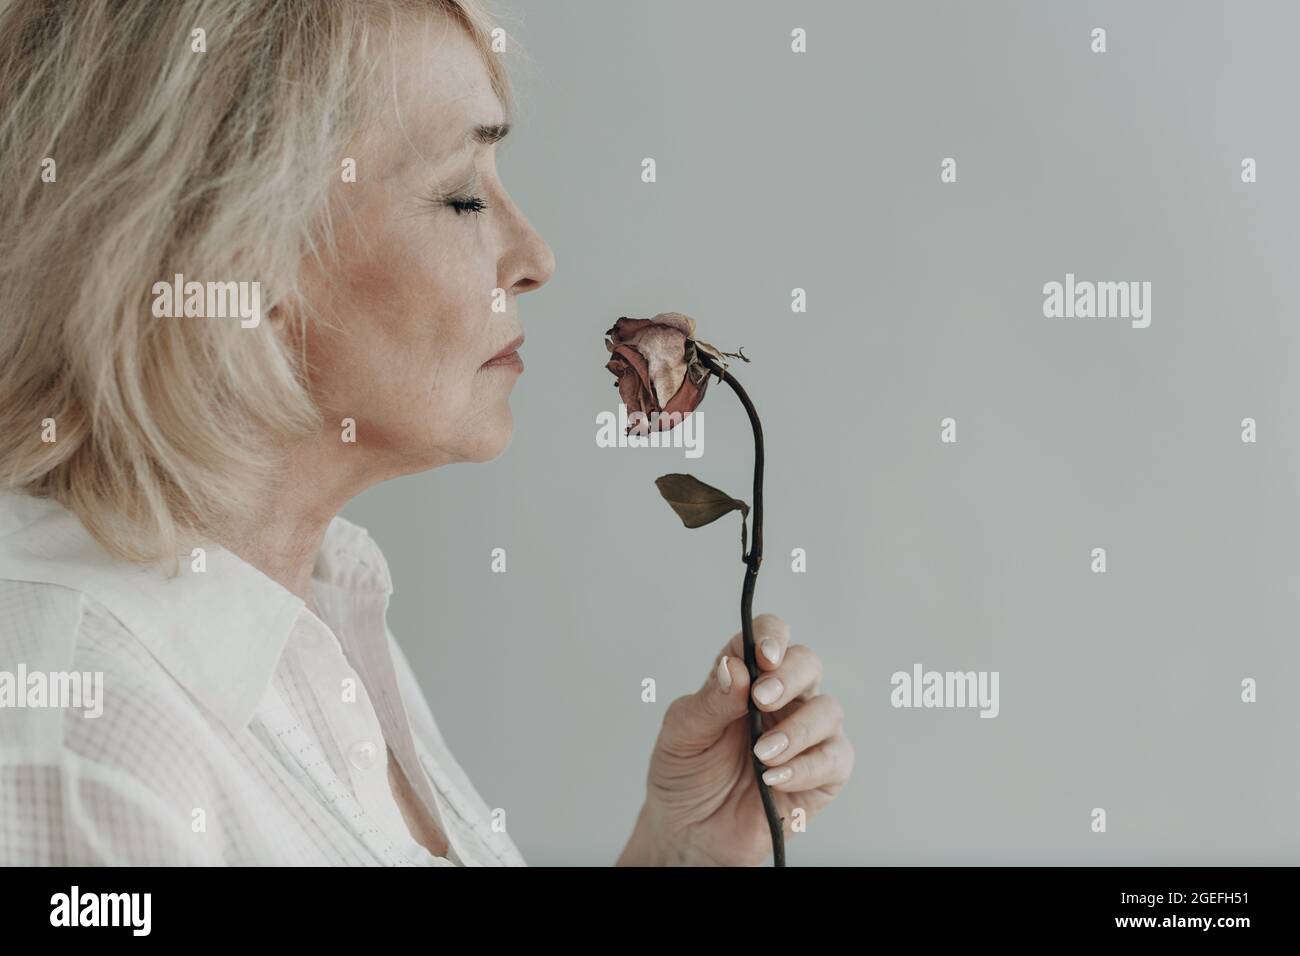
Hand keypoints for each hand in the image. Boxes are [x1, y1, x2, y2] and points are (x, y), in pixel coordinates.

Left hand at [620, 613, 853, 865]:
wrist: (689, 831)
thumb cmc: (686, 774)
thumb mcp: (683, 732)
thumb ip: (712, 699)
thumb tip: (736, 668)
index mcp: (747, 678)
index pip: (769, 638)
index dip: (771, 637)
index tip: (763, 656)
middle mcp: (783, 699)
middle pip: (807, 664)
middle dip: (789, 678)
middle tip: (761, 701)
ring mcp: (806, 735)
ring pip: (828, 710)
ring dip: (797, 729)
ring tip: (761, 754)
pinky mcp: (823, 774)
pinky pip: (835, 758)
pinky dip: (806, 767)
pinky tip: (774, 778)